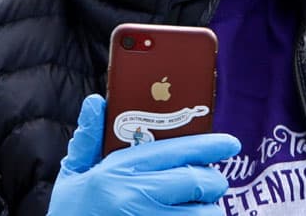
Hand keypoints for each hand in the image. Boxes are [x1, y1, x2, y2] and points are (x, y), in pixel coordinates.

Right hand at [49, 94, 238, 215]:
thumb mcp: (73, 178)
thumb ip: (88, 140)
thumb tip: (96, 101)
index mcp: (118, 174)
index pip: (177, 151)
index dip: (210, 145)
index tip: (231, 143)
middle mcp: (136, 199)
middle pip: (200, 182)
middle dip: (212, 182)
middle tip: (208, 184)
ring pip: (205, 215)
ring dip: (206, 211)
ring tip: (196, 210)